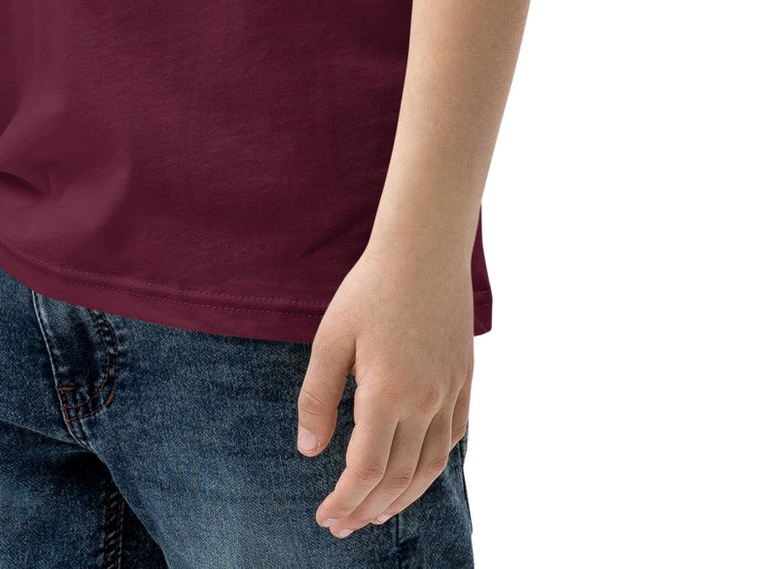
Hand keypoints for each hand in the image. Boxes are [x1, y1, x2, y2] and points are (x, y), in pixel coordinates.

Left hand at [296, 236, 473, 535]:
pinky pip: (453, 437)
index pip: (366, 471)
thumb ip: (318, 397)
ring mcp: (450, 392)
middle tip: (343, 525)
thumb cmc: (370, 287)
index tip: (326, 517)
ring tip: (378, 512)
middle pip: (398, 478)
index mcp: (386, 394)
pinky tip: (417, 471)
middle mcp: (424, 402)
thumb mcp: (331, 338)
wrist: (425, 248)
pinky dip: (433, 464)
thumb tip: (309, 449)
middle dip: (367, 508)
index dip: (345, 501)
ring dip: (403, 497)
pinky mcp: (464, 379)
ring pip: (430, 465)